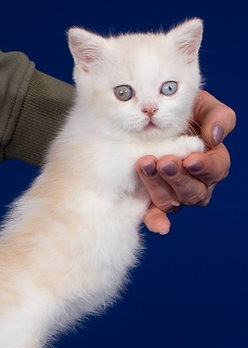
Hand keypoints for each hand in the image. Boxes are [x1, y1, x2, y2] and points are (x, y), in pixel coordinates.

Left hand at [136, 90, 235, 233]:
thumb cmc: (183, 113)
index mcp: (212, 163)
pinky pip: (157, 216)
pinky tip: (157, 226)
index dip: (205, 167)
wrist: (150, 121)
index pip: (215, 170)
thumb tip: (215, 136)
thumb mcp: (202, 107)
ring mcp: (174, 195)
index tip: (191, 160)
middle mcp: (196, 184)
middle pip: (193, 191)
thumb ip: (216, 117)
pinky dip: (158, 222)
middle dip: (178, 178)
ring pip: (173, 201)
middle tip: (163, 162)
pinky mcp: (153, 202)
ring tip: (145, 165)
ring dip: (159, 187)